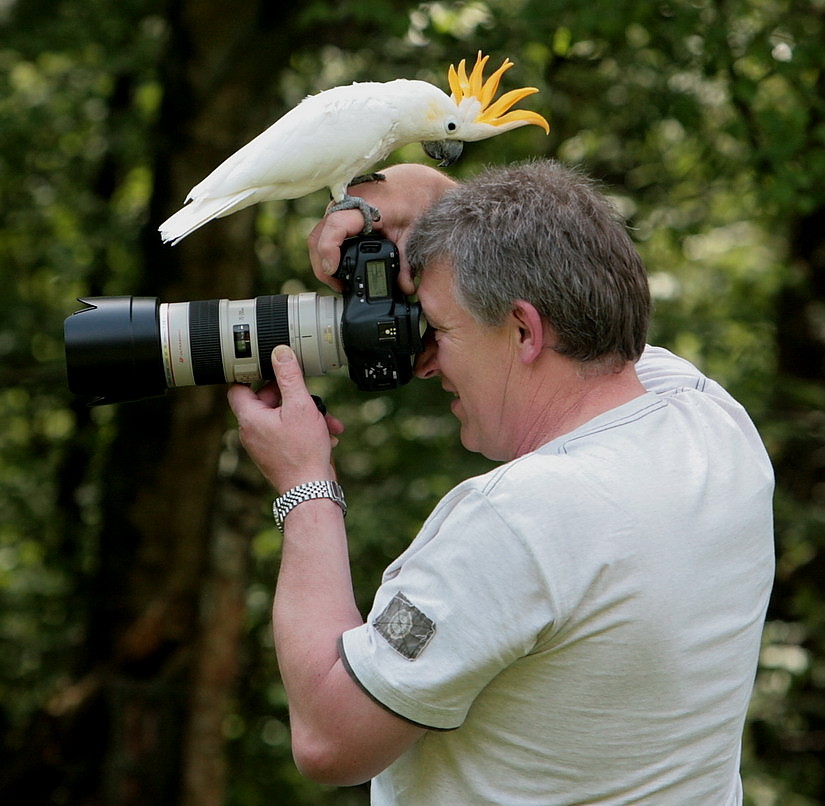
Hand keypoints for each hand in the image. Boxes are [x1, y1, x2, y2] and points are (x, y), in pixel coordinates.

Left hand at [227, 345, 344, 493]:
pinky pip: (289, 433)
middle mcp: (251, 431)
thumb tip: (279, 353)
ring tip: (328, 420)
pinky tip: (329, 434)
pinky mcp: (277, 454)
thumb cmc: (304, 452)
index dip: (254, 373)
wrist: (311, 490)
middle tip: (312, 396)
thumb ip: (289, 377)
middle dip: (295, 396)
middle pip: (268, 400)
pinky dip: (307, 429)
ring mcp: (263, 444)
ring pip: (283, 417)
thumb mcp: (300, 406)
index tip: (271, 366)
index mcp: (250, 418)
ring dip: (307, 414)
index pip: (239, 386)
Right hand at [308, 163, 457, 295]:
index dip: (328, 250)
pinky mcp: (340, 212)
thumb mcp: (411, 235)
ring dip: (323, 259)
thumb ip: (406, 263)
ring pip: (319, 235)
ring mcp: (340, 207)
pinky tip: (340, 266)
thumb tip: (404, 288)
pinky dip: (329, 250)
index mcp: (363, 205)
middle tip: (338, 286)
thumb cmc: (413, 201)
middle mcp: (345, 204)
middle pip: (319, 236)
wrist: (415, 183)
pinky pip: (327, 232)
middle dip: (323, 265)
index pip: (335, 226)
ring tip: (339, 280)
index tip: (333, 270)